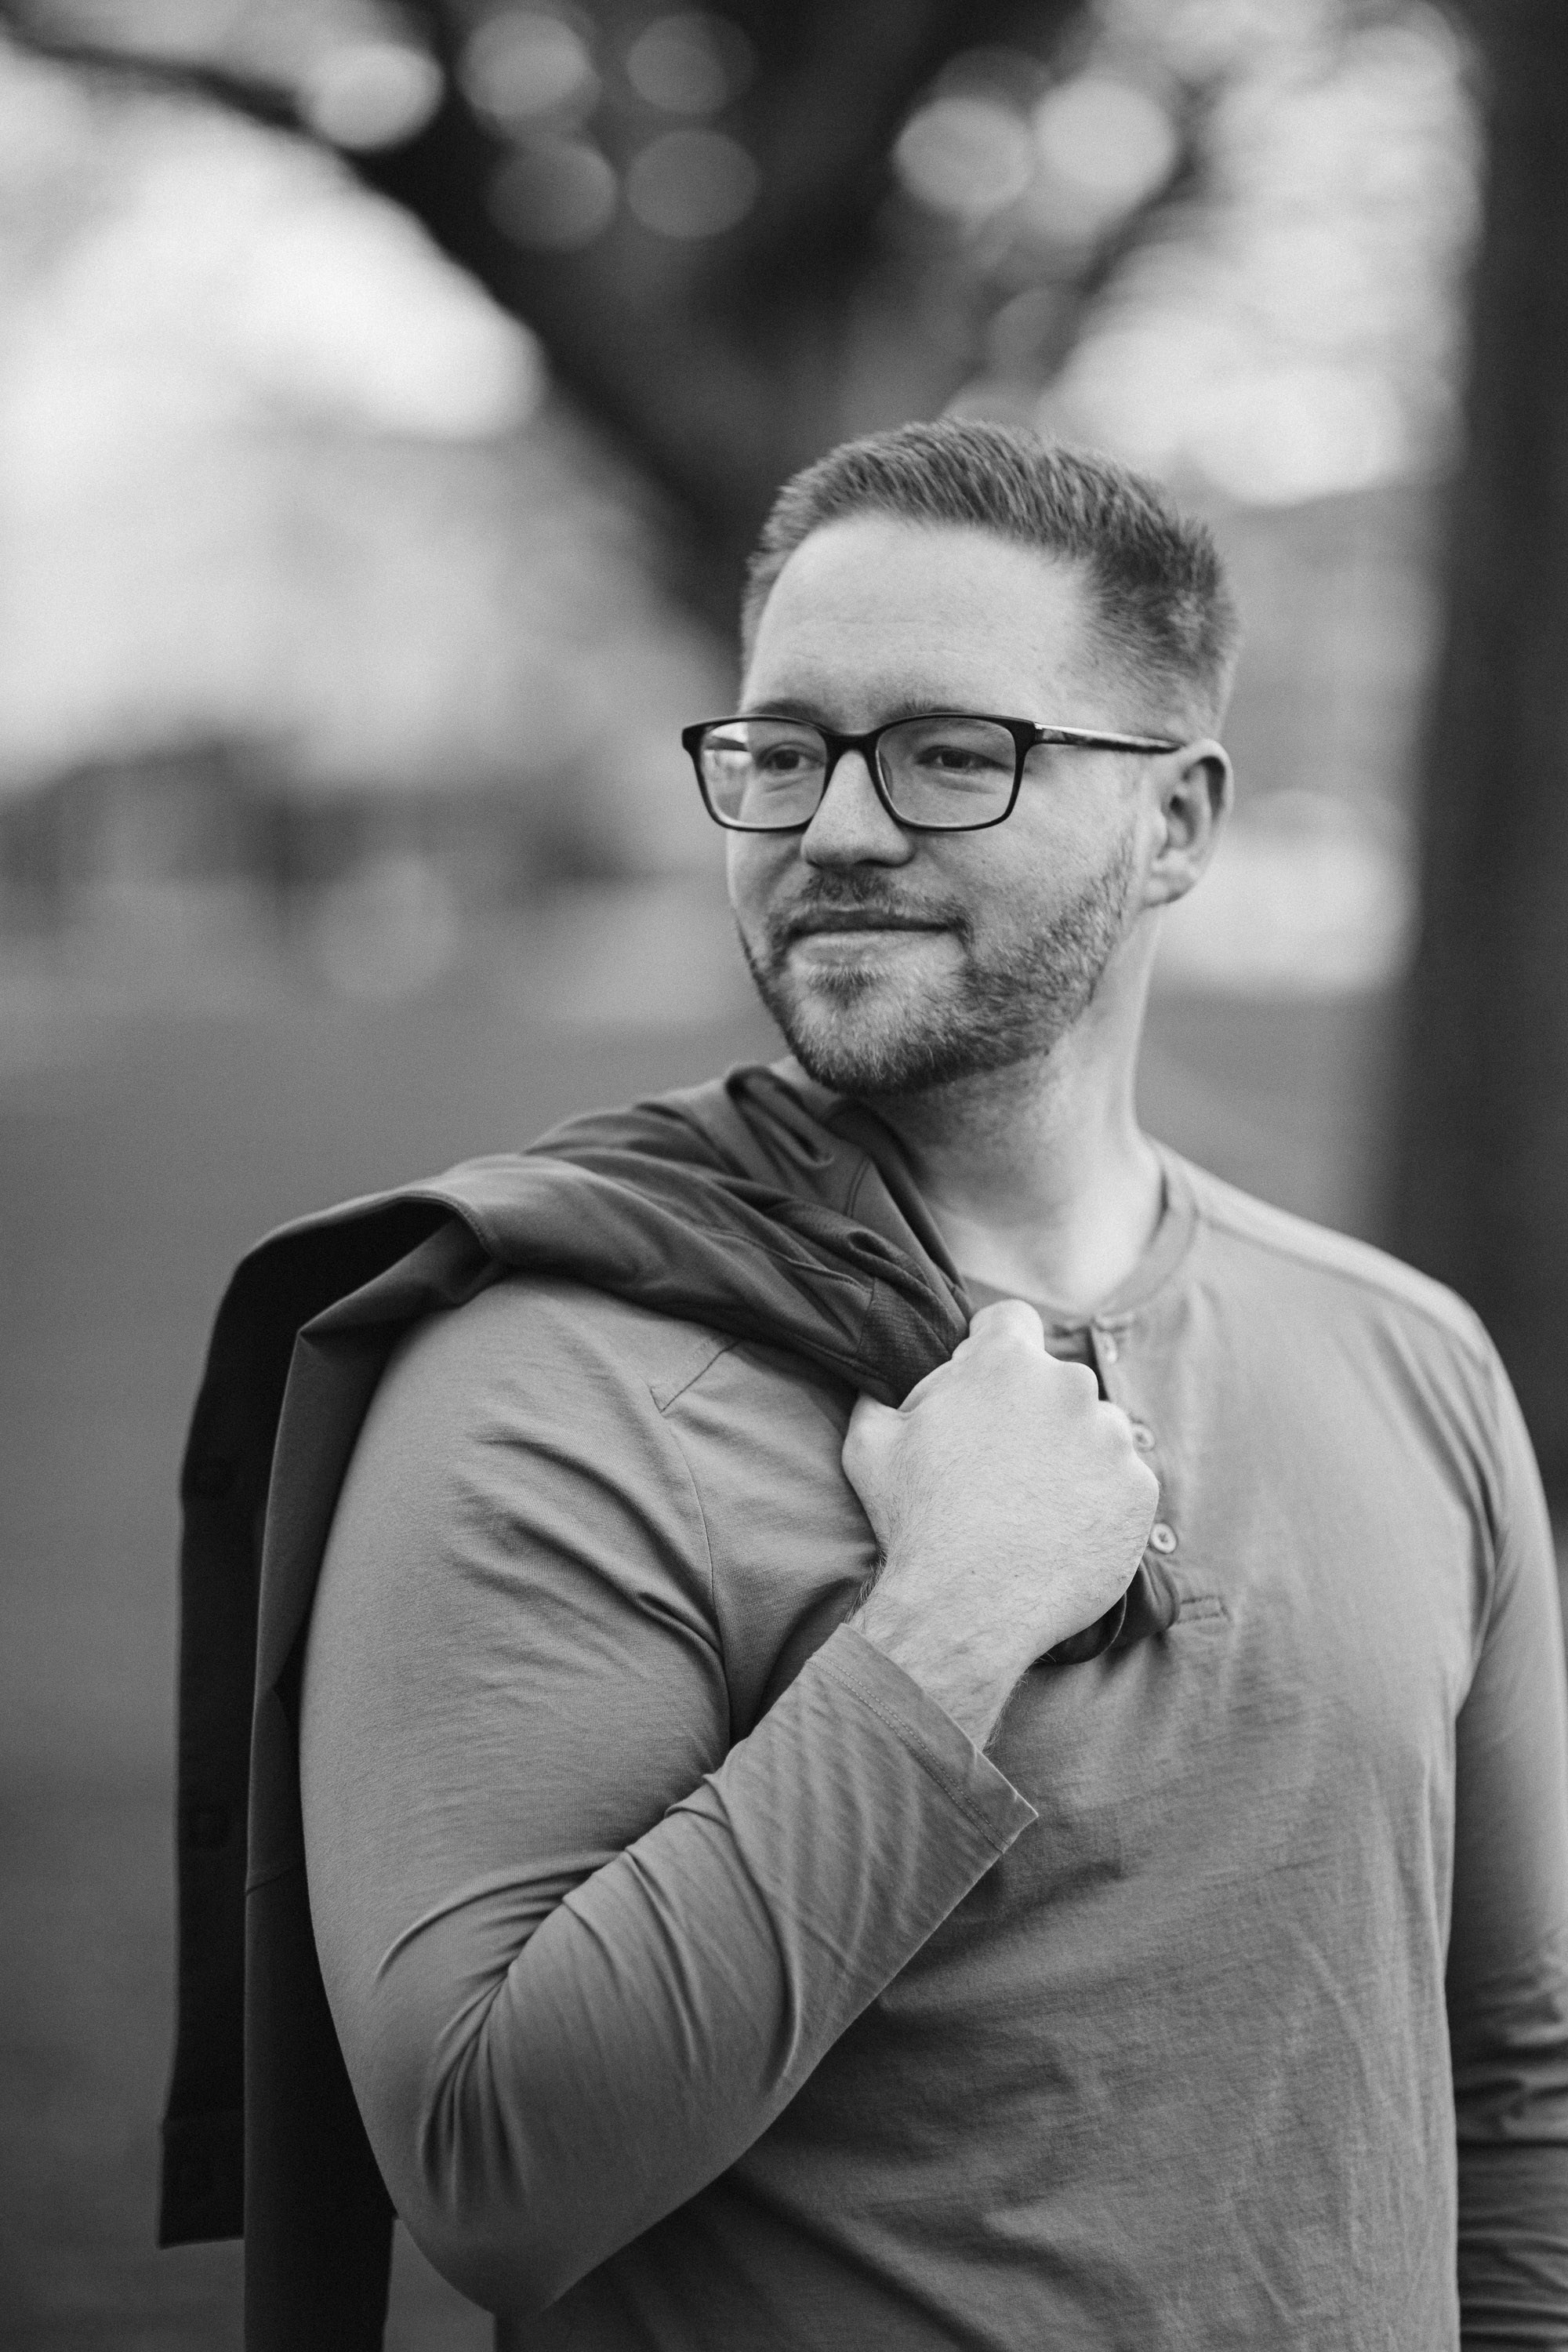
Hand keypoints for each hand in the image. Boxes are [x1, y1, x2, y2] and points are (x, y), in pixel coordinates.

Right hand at [843, 1299, 1158, 1746]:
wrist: (965, 1608)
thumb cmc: (915, 1520)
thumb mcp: (870, 1443)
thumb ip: (879, 1394)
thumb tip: (879, 1379)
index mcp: (1005, 1361)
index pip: (1011, 1320)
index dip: (992, 1348)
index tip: (984, 1386)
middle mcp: (1069, 1385)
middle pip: (1055, 1381)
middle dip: (1032, 1410)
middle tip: (1001, 1464)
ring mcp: (1111, 1438)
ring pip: (1095, 1430)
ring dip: (1072, 1454)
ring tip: (1034, 1505)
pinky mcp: (1139, 1490)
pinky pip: (1121, 1481)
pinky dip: (1099, 1500)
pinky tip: (1061, 1529)